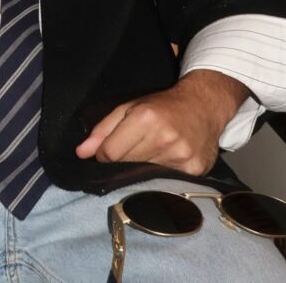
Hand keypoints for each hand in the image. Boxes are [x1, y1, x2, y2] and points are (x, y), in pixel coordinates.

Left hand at [74, 70, 248, 175]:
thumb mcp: (130, 107)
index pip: (111, 153)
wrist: (204, 105)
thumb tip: (81, 153)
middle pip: (128, 165)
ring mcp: (181, 155)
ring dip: (144, 167)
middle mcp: (164, 137)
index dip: (104, 155)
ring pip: (146, 174)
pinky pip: (168, 181)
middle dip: (125, 160)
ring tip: (153, 151)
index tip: (108, 152)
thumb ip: (103, 129)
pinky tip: (168, 160)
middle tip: (135, 147)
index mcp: (146, 117)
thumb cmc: (163, 106)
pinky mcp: (195, 169)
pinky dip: (163, 174)